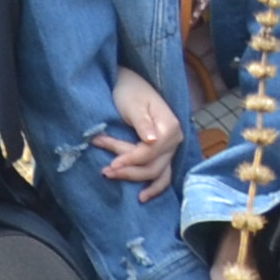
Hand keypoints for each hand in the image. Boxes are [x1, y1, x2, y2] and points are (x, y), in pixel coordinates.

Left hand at [96, 67, 186, 197]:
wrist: (132, 83)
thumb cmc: (130, 90)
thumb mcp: (132, 104)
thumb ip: (142, 123)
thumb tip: (152, 141)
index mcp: (169, 127)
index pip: (150, 152)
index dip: (130, 159)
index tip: (111, 164)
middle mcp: (174, 140)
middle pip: (153, 165)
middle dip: (128, 170)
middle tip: (105, 171)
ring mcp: (170, 148)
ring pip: (157, 172)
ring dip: (136, 179)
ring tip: (113, 178)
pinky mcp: (163, 152)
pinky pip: (162, 173)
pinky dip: (154, 186)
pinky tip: (142, 196)